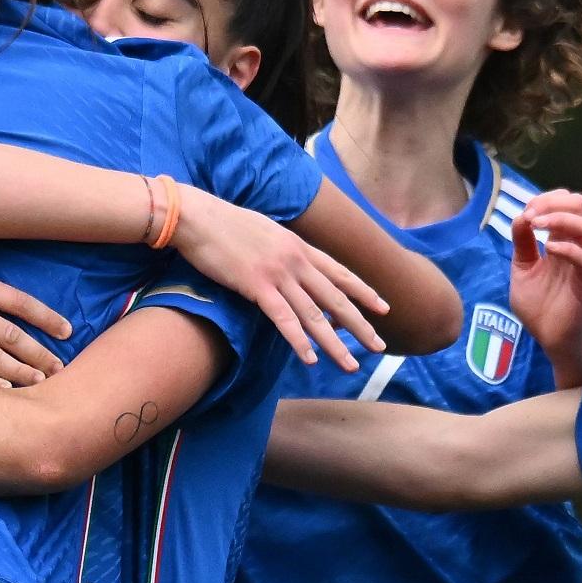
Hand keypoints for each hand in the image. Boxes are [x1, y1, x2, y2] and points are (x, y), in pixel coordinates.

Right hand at [172, 189, 388, 370]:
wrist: (197, 217)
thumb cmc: (225, 225)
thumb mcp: (266, 233)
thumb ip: (284, 250)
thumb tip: (292, 266)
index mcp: (299, 246)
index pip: (340, 274)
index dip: (364, 293)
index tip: (384, 309)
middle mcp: (296, 261)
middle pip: (336, 299)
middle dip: (360, 326)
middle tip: (379, 347)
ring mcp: (278, 274)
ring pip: (315, 315)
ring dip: (335, 344)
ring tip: (351, 365)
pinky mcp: (256, 286)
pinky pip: (284, 320)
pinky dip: (299, 342)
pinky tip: (311, 360)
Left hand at [510, 187, 581, 386]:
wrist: (550, 340)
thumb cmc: (540, 307)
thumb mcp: (522, 270)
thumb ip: (522, 244)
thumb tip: (521, 216)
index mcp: (564, 241)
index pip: (566, 204)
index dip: (546, 200)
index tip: (525, 212)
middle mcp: (579, 247)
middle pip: (580, 206)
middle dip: (554, 202)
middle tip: (531, 215)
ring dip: (560, 219)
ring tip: (537, 225)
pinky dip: (569, 249)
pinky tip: (549, 249)